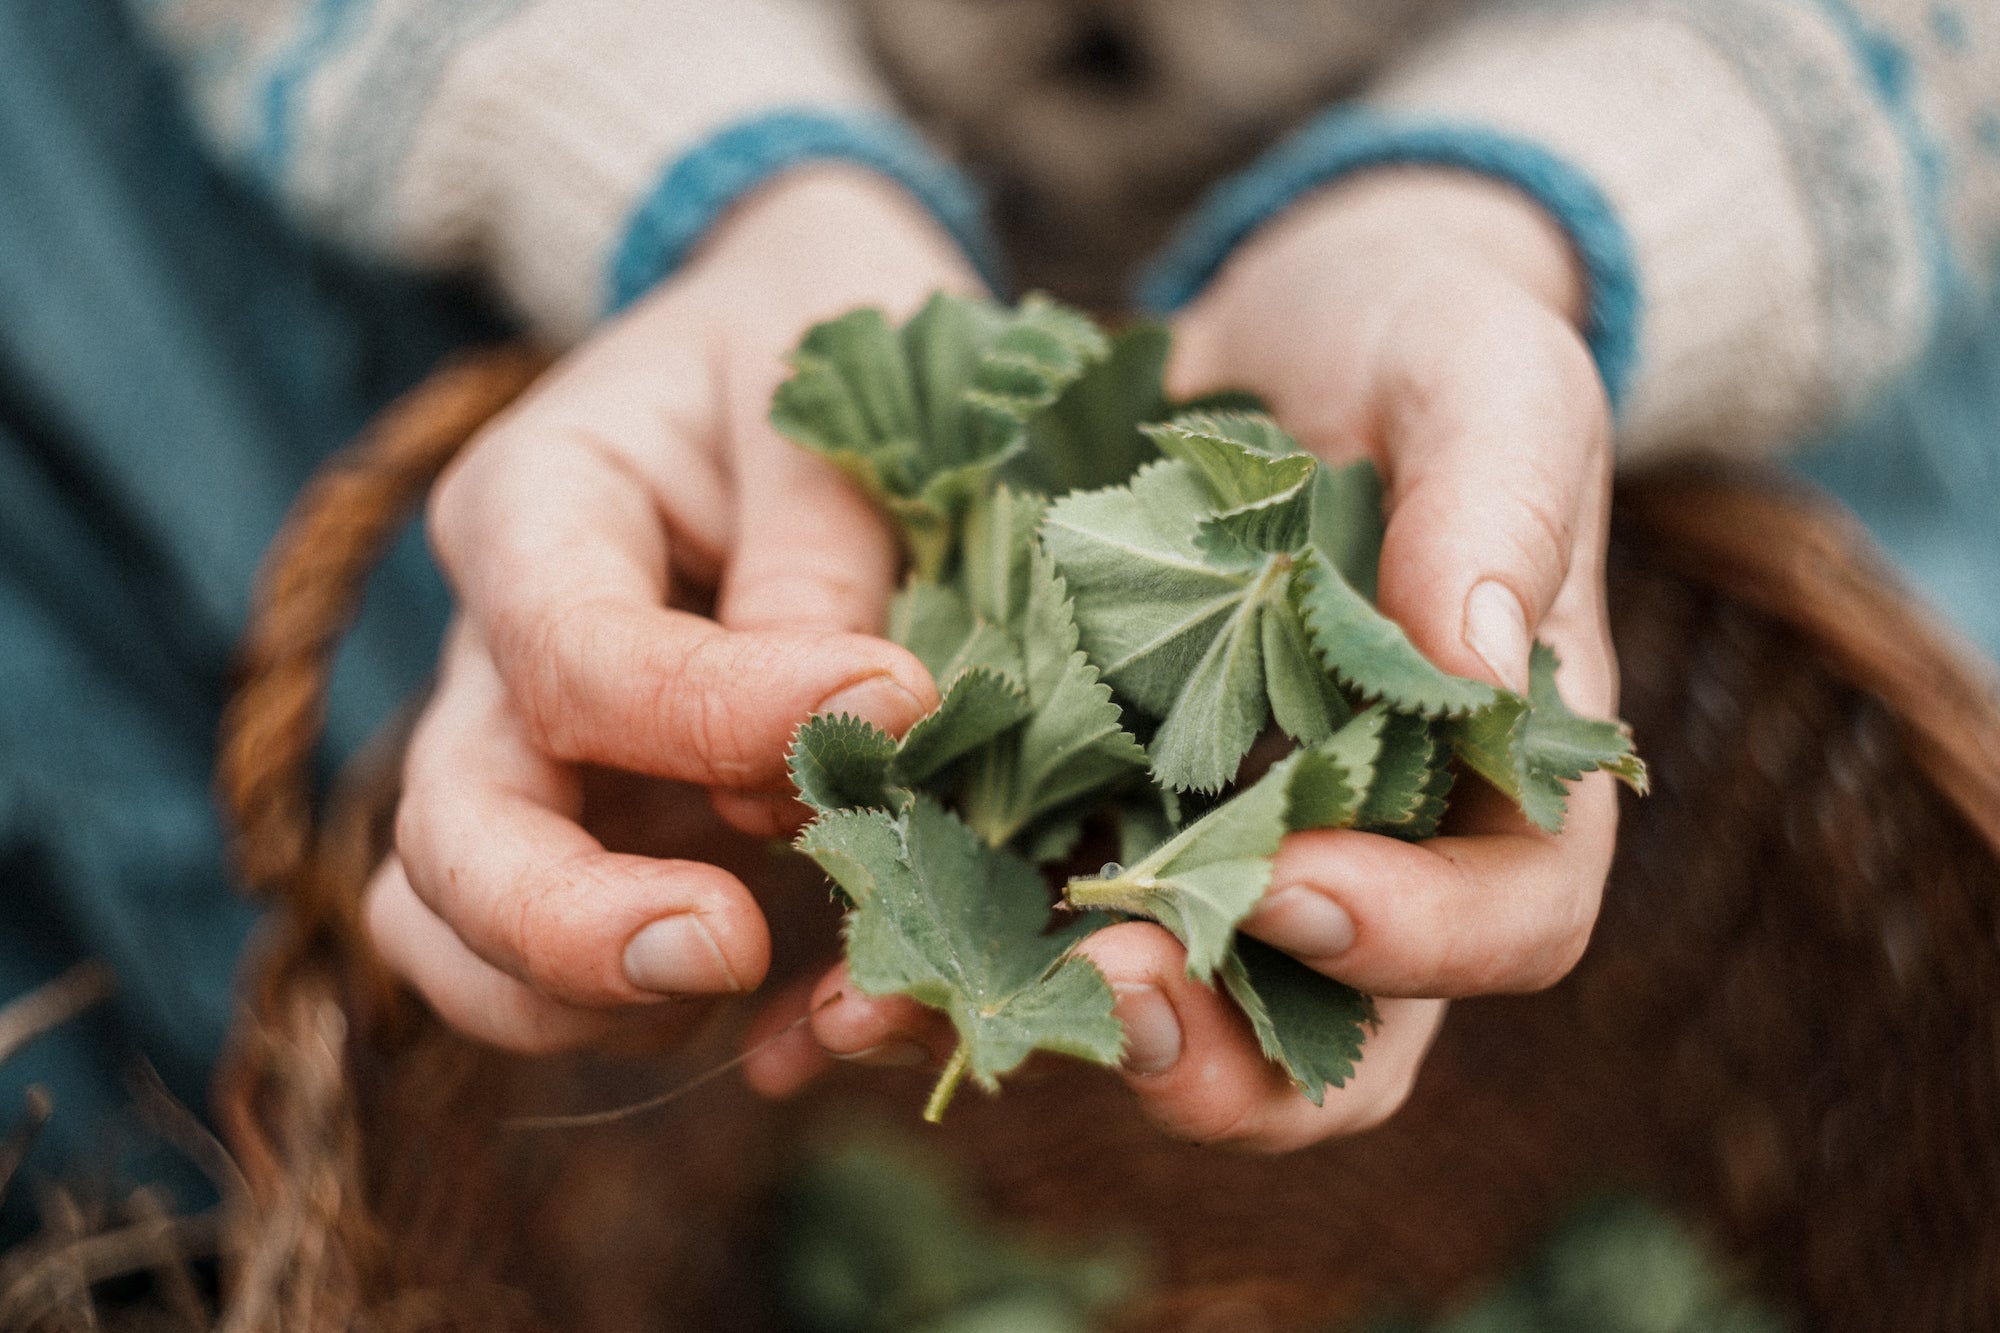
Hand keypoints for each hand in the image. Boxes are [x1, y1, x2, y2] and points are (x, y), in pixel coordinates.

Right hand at [365, 167, 980, 1052]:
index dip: (721, 713)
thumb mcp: (832, 386)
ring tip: (738, 983)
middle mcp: (498, 645)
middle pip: (451, 828)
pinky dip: (632, 1009)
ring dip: (570, 992)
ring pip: (451, 919)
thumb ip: (819, 554)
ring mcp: (533, 748)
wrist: (792, 333)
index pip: (575, 654)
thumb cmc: (816, 333)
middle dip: (565, 923)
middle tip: (728, 950)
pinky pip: (552, 955)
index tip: (899, 704)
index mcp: (535, 505)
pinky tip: (769, 1004)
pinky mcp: (603, 819)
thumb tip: (839, 732)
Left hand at [748, 169, 1619, 1149]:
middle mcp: (1361, 851)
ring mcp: (1211, 847)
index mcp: (1491, 778)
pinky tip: (837, 979)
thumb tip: (1482, 667)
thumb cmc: (1418, 347)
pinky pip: (1022, 917)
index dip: (1417, 939)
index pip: (1506, 920)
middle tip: (1108, 998)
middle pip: (1329, 1035)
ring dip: (1049, 1027)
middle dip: (1221, 1052)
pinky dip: (942, 953)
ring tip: (918, 1005)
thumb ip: (1503, 501)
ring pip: (1159, 1009)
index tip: (1293, 888)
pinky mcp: (1083, 814)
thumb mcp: (1486, 375)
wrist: (1277, 336)